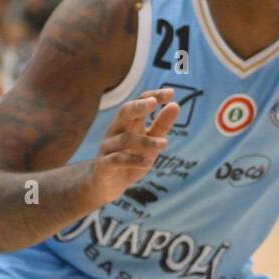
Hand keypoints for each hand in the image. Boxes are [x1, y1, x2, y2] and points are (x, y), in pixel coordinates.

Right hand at [87, 88, 179, 205]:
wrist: (106, 185)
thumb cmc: (131, 159)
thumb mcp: (150, 142)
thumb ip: (162, 125)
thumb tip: (175, 105)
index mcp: (129, 122)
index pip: (139, 102)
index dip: (153, 96)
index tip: (171, 93)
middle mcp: (116, 130)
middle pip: (124, 112)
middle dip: (138, 106)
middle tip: (154, 103)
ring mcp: (108, 147)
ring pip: (125, 139)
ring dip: (145, 141)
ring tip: (164, 144)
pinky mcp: (103, 165)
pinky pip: (116, 159)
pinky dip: (132, 160)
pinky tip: (147, 162)